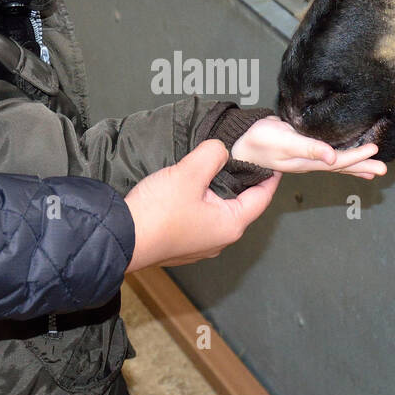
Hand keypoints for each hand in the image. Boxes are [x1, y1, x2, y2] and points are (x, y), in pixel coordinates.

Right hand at [124, 140, 279, 271]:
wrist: (120, 239)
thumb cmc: (156, 214)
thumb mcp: (189, 173)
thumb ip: (212, 155)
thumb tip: (220, 149)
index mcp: (230, 225)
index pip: (261, 198)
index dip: (269, 178)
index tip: (275, 164)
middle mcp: (218, 239)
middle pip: (239, 205)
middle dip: (242, 182)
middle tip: (242, 159)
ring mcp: (198, 245)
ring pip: (217, 212)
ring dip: (217, 192)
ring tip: (214, 169)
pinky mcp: (180, 244)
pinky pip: (198, 219)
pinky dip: (200, 202)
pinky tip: (188, 188)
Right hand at [230, 116, 385, 179]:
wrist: (241, 142)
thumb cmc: (260, 141)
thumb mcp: (284, 143)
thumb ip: (308, 149)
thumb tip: (332, 158)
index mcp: (308, 162)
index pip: (338, 162)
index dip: (357, 157)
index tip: (374, 150)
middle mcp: (310, 163)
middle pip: (341, 167)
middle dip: (362, 167)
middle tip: (383, 169)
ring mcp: (307, 158)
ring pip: (336, 164)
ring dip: (355, 165)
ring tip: (373, 169)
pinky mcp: (304, 149)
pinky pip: (328, 156)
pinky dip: (340, 159)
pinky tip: (345, 159)